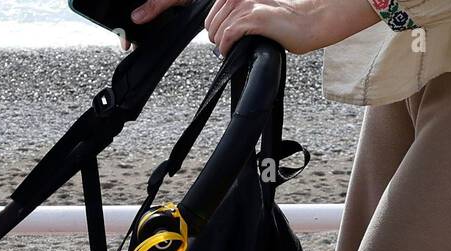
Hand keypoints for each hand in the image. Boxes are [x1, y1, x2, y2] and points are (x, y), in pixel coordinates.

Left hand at [132, 0, 379, 55]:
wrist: (311, 22)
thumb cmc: (283, 25)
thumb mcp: (251, 19)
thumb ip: (230, 22)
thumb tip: (215, 37)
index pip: (193, 3)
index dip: (159, 4)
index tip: (138, 14)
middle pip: (207, 24)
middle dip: (216, 38)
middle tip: (233, 43)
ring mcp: (243, 2)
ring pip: (215, 32)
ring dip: (225, 44)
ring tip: (244, 43)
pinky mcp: (251, 16)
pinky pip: (226, 37)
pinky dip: (229, 46)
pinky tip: (240, 46)